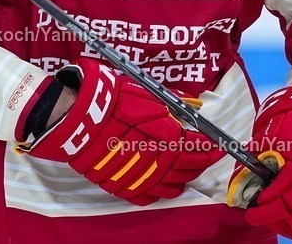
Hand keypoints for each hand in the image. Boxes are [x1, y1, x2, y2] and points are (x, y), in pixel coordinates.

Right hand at [17, 57, 221, 204]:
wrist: (74, 118)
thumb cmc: (109, 99)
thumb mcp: (143, 94)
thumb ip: (168, 108)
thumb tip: (186, 114)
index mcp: (166, 136)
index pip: (198, 149)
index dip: (210, 149)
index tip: (217, 146)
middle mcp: (157, 161)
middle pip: (188, 169)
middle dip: (199, 163)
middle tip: (203, 156)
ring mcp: (139, 177)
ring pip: (172, 187)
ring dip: (182, 179)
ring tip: (185, 170)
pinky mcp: (122, 186)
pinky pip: (148, 197)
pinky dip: (159, 191)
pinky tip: (162, 183)